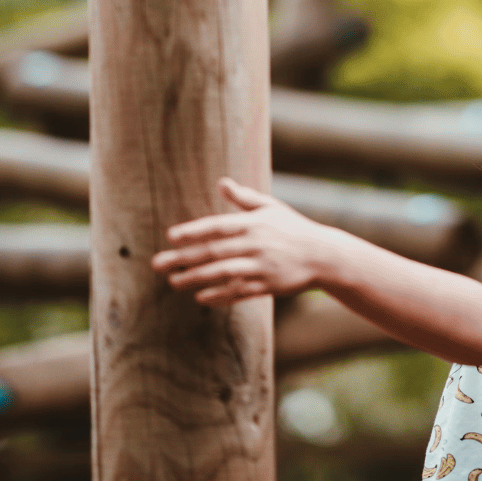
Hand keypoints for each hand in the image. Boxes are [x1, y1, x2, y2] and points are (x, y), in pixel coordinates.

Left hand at [151, 177, 325, 305]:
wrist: (323, 255)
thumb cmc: (293, 229)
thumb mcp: (271, 208)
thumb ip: (244, 198)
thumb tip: (221, 182)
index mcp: (254, 223)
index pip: (218, 226)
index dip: (194, 231)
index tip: (171, 236)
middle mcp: (256, 244)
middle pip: (214, 251)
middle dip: (184, 258)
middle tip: (158, 264)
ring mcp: (262, 266)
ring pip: (222, 273)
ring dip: (196, 278)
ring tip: (174, 282)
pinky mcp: (268, 286)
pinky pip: (238, 292)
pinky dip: (219, 295)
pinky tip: (201, 297)